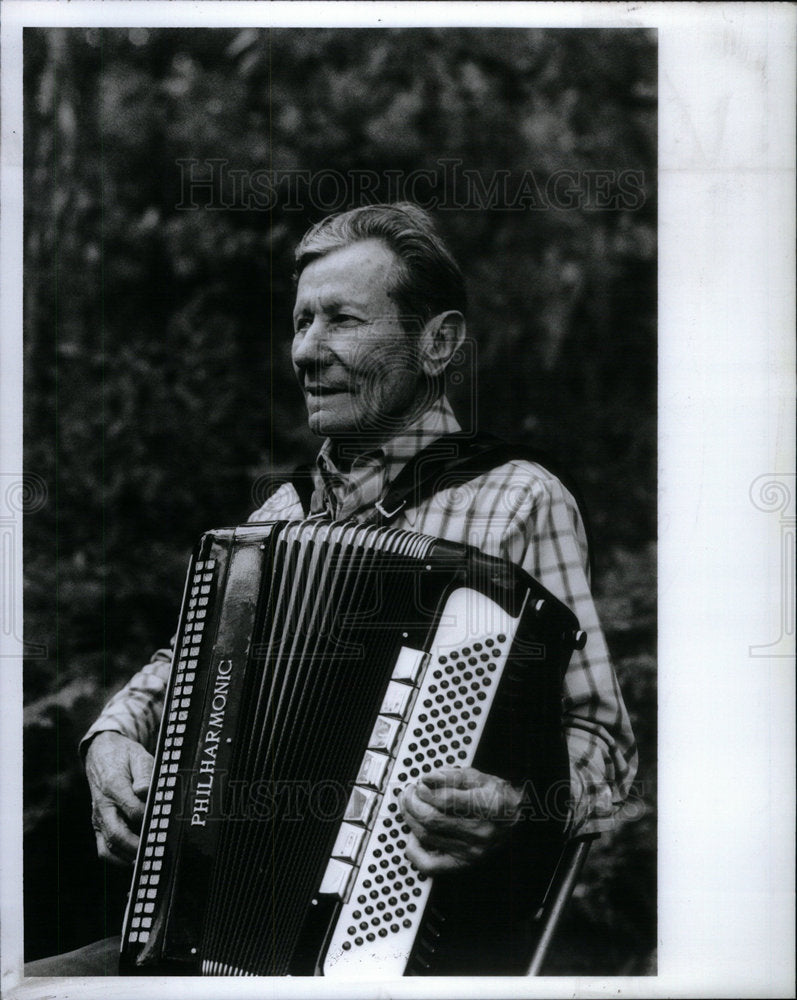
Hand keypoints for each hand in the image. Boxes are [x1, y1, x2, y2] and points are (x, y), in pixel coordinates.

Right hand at [85, 731, 153, 865]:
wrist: (101, 755)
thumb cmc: (124, 757)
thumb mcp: (138, 756)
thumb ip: (144, 774)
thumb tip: (144, 791)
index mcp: (113, 785)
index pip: (132, 809)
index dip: (149, 819)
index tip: (165, 825)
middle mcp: (102, 805)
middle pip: (117, 833)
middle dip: (137, 847)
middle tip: (157, 852)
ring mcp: (98, 818)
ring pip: (108, 846)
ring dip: (128, 856)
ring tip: (148, 859)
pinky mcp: (98, 825)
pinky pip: (103, 849)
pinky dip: (118, 859)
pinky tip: (135, 860)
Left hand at [399, 766, 522, 874]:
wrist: (516, 821)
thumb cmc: (497, 798)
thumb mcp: (480, 778)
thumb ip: (452, 776)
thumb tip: (427, 778)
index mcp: (488, 807)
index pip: (445, 800)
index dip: (425, 789)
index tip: (420, 783)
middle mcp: (481, 832)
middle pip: (432, 819)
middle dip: (412, 802)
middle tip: (409, 792)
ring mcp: (471, 851)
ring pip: (426, 836)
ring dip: (409, 818)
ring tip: (408, 805)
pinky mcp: (463, 863)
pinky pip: (430, 865)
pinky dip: (414, 851)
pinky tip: (412, 836)